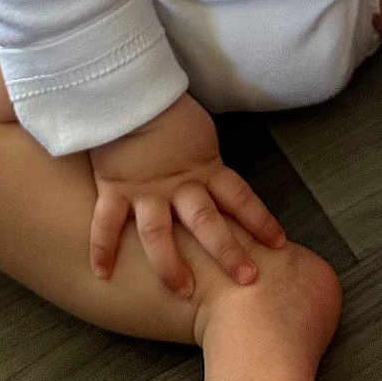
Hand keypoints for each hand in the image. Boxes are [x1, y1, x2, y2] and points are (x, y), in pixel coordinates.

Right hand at [88, 92, 285, 296]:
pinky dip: (102, 247)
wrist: (131, 89)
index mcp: (205, 168)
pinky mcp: (116, 188)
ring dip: (170, 265)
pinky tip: (101, 273)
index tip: (280, 244)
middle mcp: (180, 185)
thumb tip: (220, 187)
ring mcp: (146, 190)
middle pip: (207, 222)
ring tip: (182, 291)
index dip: (260, 220)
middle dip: (228, 252)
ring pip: (160, 234)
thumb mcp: (200, 137)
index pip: (240, 197)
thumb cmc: (169, 111)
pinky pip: (107, 222)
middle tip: (247, 279)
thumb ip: (207, 164)